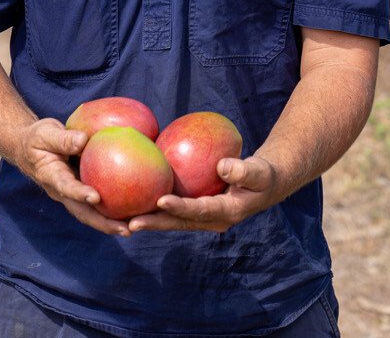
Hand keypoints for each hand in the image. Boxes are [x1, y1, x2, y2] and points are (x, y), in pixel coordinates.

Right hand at [16, 118, 131, 236]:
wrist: (29, 148)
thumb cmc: (37, 138)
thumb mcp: (45, 133)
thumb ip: (63, 138)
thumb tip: (84, 140)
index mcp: (51, 176)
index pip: (65, 187)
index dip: (79, 193)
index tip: (95, 197)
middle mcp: (62, 191)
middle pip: (82, 212)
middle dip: (102, 223)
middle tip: (124, 230)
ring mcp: (71, 194)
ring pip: (91, 212)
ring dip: (110, 222)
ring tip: (132, 229)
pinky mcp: (81, 190)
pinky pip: (97, 202)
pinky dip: (112, 208)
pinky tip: (133, 209)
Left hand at [126, 156, 281, 233]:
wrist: (265, 184)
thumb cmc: (263, 174)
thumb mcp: (259, 171)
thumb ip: (244, 170)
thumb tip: (223, 166)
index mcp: (226, 213)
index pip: (199, 211)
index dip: (179, 208)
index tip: (161, 201)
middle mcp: (211, 220)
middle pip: (179, 222)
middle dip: (155, 223)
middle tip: (131, 222)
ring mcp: (203, 217)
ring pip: (173, 220)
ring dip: (151, 220)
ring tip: (124, 220)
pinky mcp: (197, 210)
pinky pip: (174, 210)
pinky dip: (156, 209)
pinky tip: (135, 201)